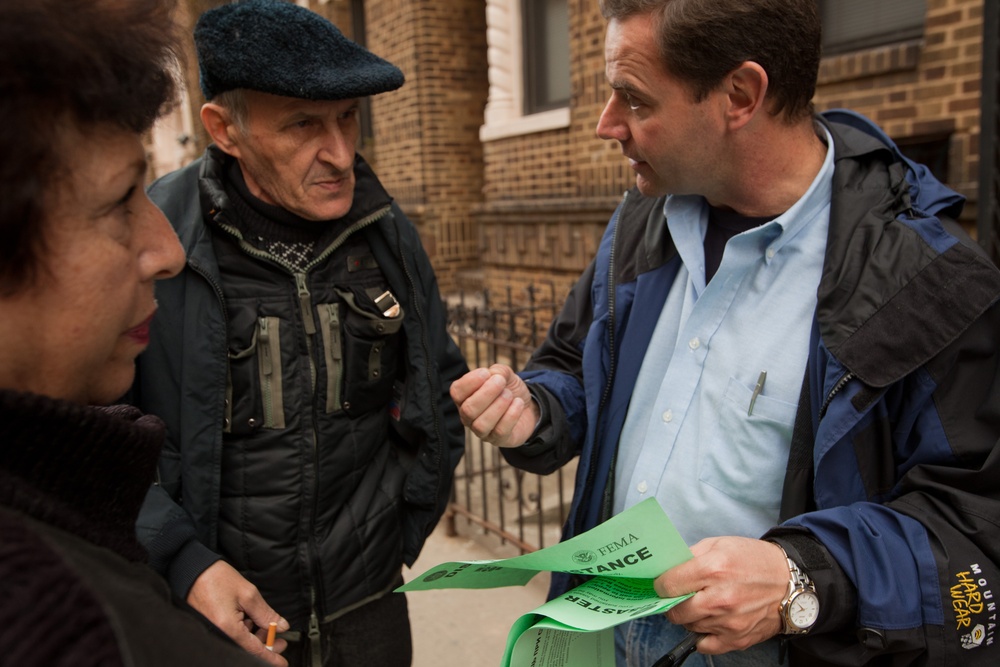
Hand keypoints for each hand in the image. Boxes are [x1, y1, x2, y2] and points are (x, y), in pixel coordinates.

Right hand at [187, 560, 289, 665]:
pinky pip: (231, 636)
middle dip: (266, 645)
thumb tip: (281, 626)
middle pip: (247, 649)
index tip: (282, 662)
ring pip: (240, 643)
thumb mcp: (248, 593)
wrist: (192, 571)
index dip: (271, 657)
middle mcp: (218, 634)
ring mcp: (213, 631)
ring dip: (255, 637)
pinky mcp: (211, 627)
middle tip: (280, 639)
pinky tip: (249, 620)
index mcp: (228, 628)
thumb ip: (266, 613)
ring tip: (265, 624)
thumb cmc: (216, 578)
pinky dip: (244, 632)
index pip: (254, 651)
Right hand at [450, 365, 538, 447]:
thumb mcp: (504, 375)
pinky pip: (500, 431)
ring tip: (509, 395)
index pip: (457, 392)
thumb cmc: (508, 390)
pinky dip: (511, 415)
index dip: (470, 382)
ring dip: (498, 406)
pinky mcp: (498, 440)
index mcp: (464, 398)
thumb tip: (494, 375)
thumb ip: (497, 371)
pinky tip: (518, 403)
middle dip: (486, 393)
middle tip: (501, 382)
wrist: (528, 407)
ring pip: (481, 424)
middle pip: (468, 410)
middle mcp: (468, 417)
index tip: (486, 373)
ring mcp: (482, 431)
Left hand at [655, 537, 788, 654]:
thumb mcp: (720, 544)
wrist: (789, 581)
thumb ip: (690, 556)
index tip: (663, 584)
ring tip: (702, 603)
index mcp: (714, 569)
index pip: (669, 585)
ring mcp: (729, 622)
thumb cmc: (754, 560)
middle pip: (676, 611)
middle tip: (680, 596)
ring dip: (690, 617)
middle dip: (673, 603)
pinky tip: (709, 621)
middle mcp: (720, 598)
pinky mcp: (737, 639)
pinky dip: (702, 635)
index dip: (661, 584)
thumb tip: (667, 570)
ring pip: (689, 626)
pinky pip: (705, 645)